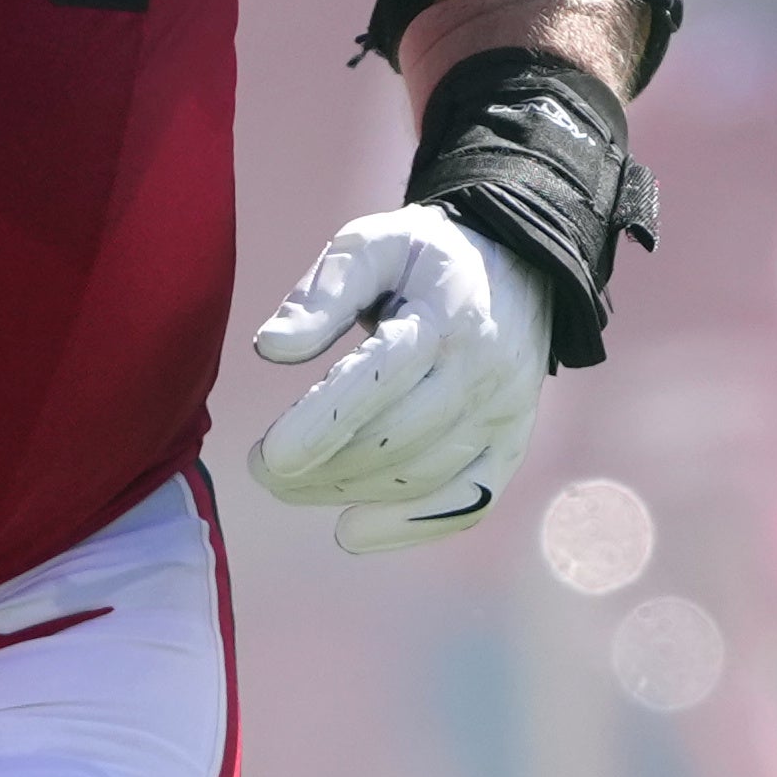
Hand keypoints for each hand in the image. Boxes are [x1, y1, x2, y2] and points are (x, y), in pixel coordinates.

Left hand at [247, 203, 549, 551]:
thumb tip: (271, 348)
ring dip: (350, 492)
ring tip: (288, 487)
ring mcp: (505, 411)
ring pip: (423, 474)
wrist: (517, 263)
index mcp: (445, 313)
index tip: (269, 456)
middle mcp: (483, 369)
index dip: (324, 421)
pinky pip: (468, 501)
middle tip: (260, 468)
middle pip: (398, 438)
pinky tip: (351, 531)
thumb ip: (322, 294)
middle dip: (323, 465)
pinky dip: (411, 527)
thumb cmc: (424, 255)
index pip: (382, 377)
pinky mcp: (512, 441)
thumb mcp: (372, 245)